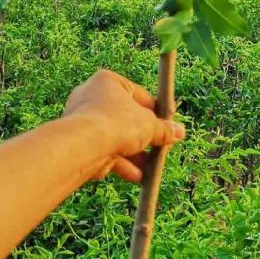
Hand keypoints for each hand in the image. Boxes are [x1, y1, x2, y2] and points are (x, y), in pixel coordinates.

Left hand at [63, 69, 184, 183]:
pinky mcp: (79, 144)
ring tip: (152, 167)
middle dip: (144, 137)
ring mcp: (83, 121)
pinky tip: (138, 177)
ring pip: (116, 138)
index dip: (156, 112)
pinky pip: (105, 152)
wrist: (81, 147)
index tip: (168, 125)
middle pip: (127, 119)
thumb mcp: (149, 125)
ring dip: (135, 154)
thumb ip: (164, 129)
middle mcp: (92, 97)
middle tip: (160, 147)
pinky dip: (121, 164)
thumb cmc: (116, 123)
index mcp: (109, 82)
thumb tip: (180, 132)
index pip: (139, 96)